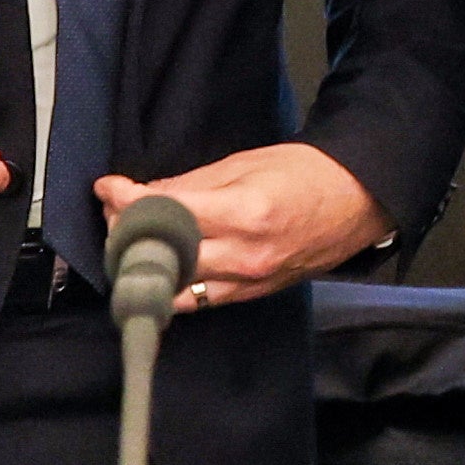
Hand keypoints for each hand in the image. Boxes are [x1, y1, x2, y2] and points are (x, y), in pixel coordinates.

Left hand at [92, 143, 390, 312]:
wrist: (357, 201)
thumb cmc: (307, 173)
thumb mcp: (246, 164)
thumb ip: (193, 184)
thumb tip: (146, 194)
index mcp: (243, 213)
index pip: (165, 214)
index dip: (126, 201)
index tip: (108, 188)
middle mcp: (243, 256)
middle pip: (163, 255)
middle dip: (127, 233)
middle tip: (113, 213)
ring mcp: (248, 282)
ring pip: (175, 288)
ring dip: (145, 266)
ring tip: (130, 241)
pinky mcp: (252, 295)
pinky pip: (199, 300)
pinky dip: (174, 285)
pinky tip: (159, 267)